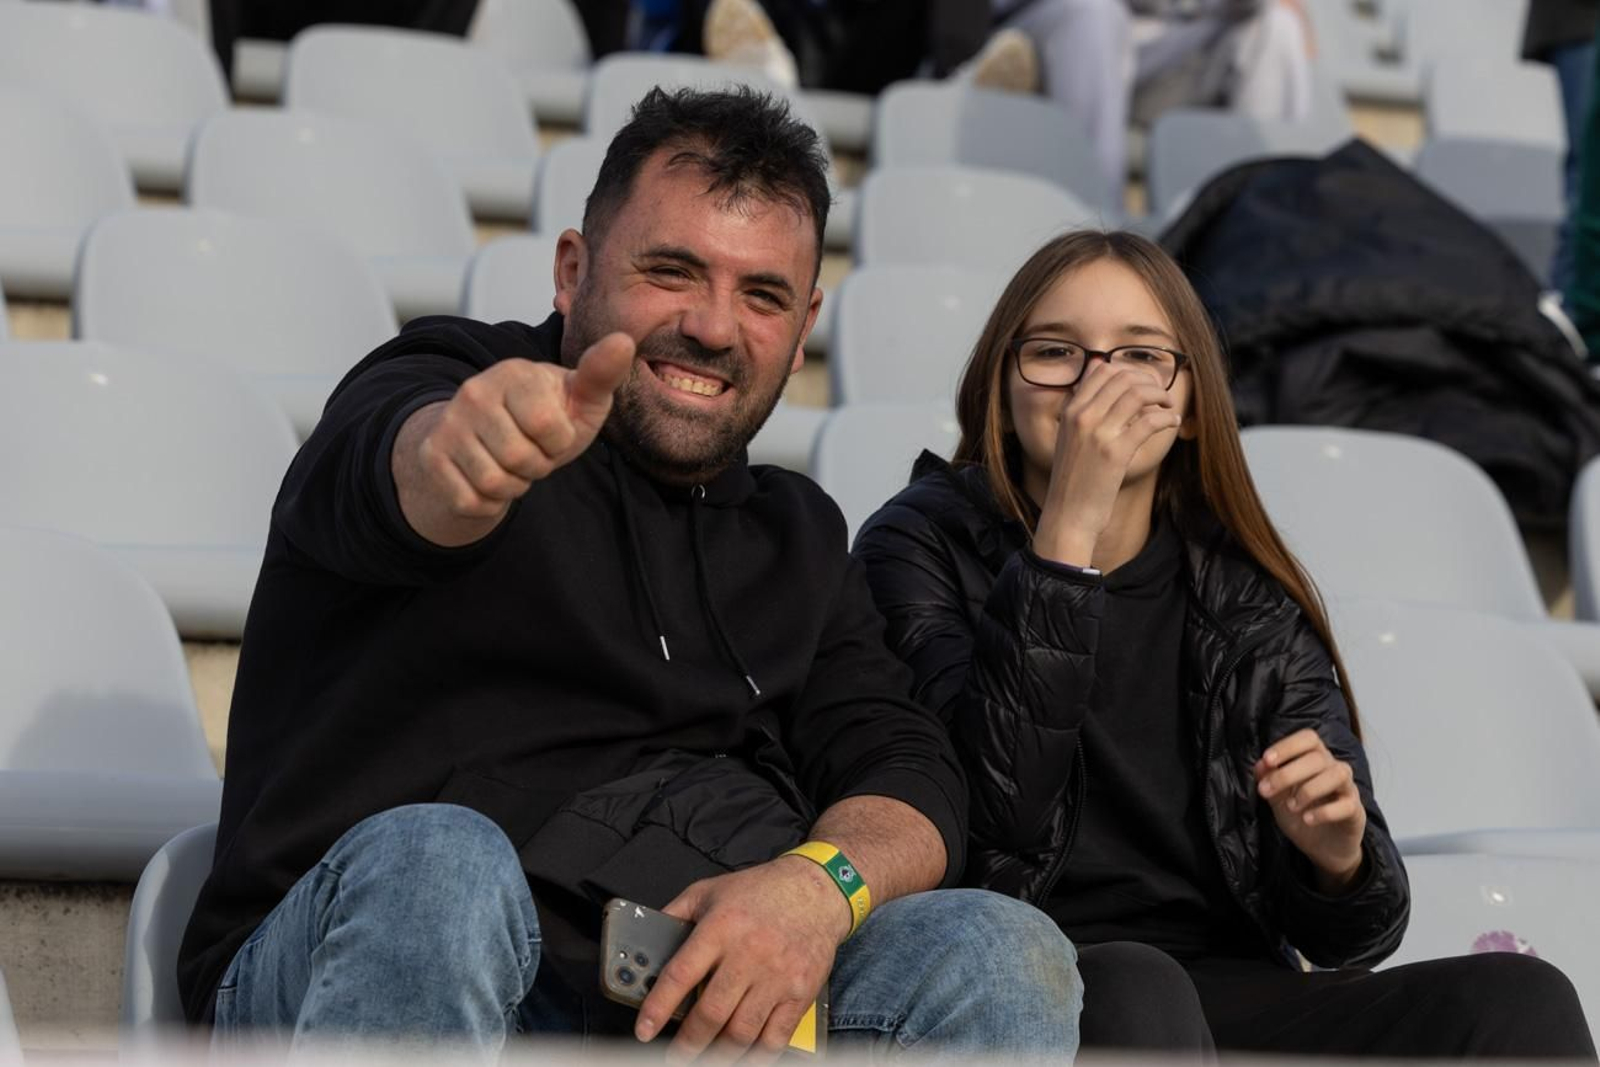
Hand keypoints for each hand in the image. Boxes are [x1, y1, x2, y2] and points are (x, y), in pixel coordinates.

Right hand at [394, 332, 634, 544]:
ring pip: (494, 483)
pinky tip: (488, 479)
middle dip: (537, 466)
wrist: (486, 437)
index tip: (553, 431)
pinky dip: (489, 503)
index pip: (548, 427)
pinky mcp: (431, 456)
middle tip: (531, 451)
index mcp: (514, 373)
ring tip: (512, 464)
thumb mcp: (579, 398)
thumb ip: (602, 374)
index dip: (559, 442)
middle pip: (521, 460)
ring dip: (513, 486)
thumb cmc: (545, 417)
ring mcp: (448, 424)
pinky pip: (470, 500)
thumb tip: (624, 341)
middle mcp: (474, 392)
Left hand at [636, 856, 850, 1064]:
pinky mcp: (800, 992)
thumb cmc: (762, 891)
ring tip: (706, 1057)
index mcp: (720, 928)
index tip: (645, 1029)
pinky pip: (775, 1037)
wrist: (817, 890)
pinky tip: (744, 1056)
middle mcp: (748, 954)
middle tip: (676, 1055)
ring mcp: (776, 976)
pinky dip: (757, 1055)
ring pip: (741, 1032)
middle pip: (711, 1013)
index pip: (680, 975)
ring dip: (719, 1053)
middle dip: (688, 1043)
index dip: (658, 1008)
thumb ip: (675, 913)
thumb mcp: (710, 890)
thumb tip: (647, 939)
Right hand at [1032, 362, 1181, 565]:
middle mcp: (1082, 417)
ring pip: (1138, 394)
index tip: (1144, 383)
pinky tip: (1172, 422)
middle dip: (1149, 381)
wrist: (1067, 514)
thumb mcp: (1070, 437)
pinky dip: (1166, 418)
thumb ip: (1084, 409)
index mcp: (1071, 410)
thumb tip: (1101, 370)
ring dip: (1160, 396)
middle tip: (1161, 395)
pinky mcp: (1115, 453)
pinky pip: (1149, 421)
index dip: (1130, 370)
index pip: (1103, 370)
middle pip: (1123, 377)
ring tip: (1168, 406)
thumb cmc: (1073, 479)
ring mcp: (1098, 434)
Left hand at [1254, 728, 1365, 892]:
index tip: (1267, 760)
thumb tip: (1260, 764)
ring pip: (1337, 775)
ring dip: (1309, 789)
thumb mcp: (1278, 798)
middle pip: (1318, 757)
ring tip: (1292, 806)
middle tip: (1266, 791)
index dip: (1288, 746)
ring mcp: (1348, 789)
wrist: (1323, 848)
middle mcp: (1334, 768)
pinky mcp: (1355, 812)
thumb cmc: (1300, 815)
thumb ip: (1269, 780)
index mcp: (1315, 759)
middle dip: (1288, 773)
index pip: (1308, 738)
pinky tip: (1308, 820)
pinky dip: (1325, 812)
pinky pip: (1347, 805)